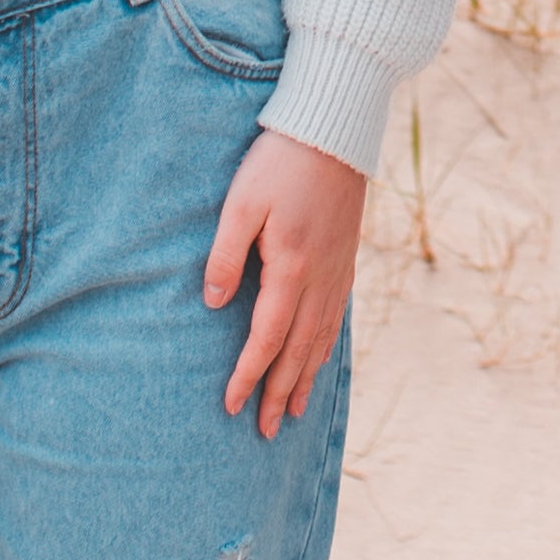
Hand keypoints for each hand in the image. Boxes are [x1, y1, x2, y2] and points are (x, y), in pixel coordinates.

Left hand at [205, 129, 366, 439]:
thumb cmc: (279, 162)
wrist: (334, 129)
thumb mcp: (240, 204)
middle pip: (298, 351)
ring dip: (306, 378)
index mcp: (289, 268)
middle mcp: (319, 279)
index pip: (266, 340)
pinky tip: (318, 358)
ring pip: (321, 339)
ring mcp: (337, 270)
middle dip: (280, 394)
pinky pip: (336, 317)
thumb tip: (214, 305)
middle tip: (265, 431)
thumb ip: (225, 256)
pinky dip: (325, 347)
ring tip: (295, 411)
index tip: (231, 406)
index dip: (248, 376)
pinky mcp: (346, 258)